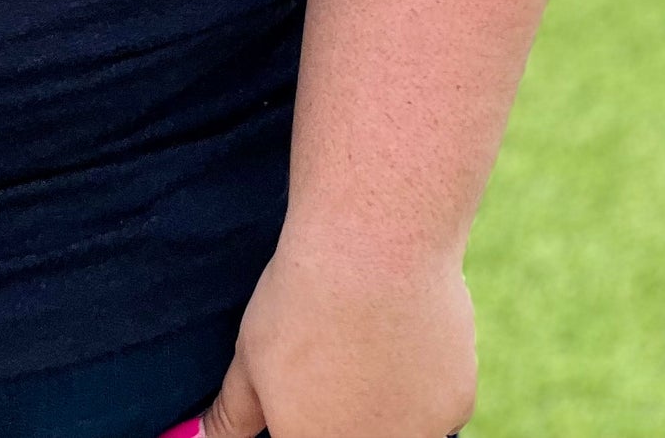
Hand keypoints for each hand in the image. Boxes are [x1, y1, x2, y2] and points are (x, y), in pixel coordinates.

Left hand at [201, 230, 475, 437]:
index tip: (297, 396)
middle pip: (352, 433)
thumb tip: (205, 436)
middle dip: (338, 414)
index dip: (295, 421)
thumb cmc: (303, 301)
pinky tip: (397, 330)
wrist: (377, 246)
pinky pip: (432, 406)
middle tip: (329, 364)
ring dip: (380, 403)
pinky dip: (415, 380)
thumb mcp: (250, 358)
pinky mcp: (459, 404)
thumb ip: (233, 414)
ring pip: (395, 427)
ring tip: (359, 339)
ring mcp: (423, 434)